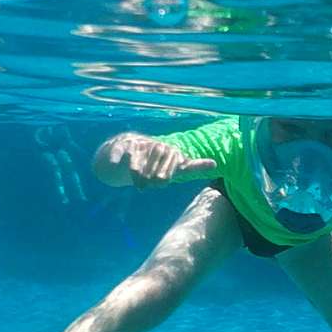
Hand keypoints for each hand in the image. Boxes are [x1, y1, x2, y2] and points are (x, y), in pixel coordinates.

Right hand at [95, 136, 216, 188]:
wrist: (133, 149)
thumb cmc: (158, 162)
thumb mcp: (177, 165)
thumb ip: (194, 166)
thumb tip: (215, 163)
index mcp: (169, 150)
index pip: (169, 166)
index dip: (164, 176)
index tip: (162, 182)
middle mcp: (155, 146)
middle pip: (151, 170)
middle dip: (150, 180)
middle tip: (149, 186)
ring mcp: (139, 146)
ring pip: (136, 167)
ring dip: (136, 177)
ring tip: (139, 186)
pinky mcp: (124, 145)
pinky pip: (120, 152)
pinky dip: (116, 158)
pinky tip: (115, 163)